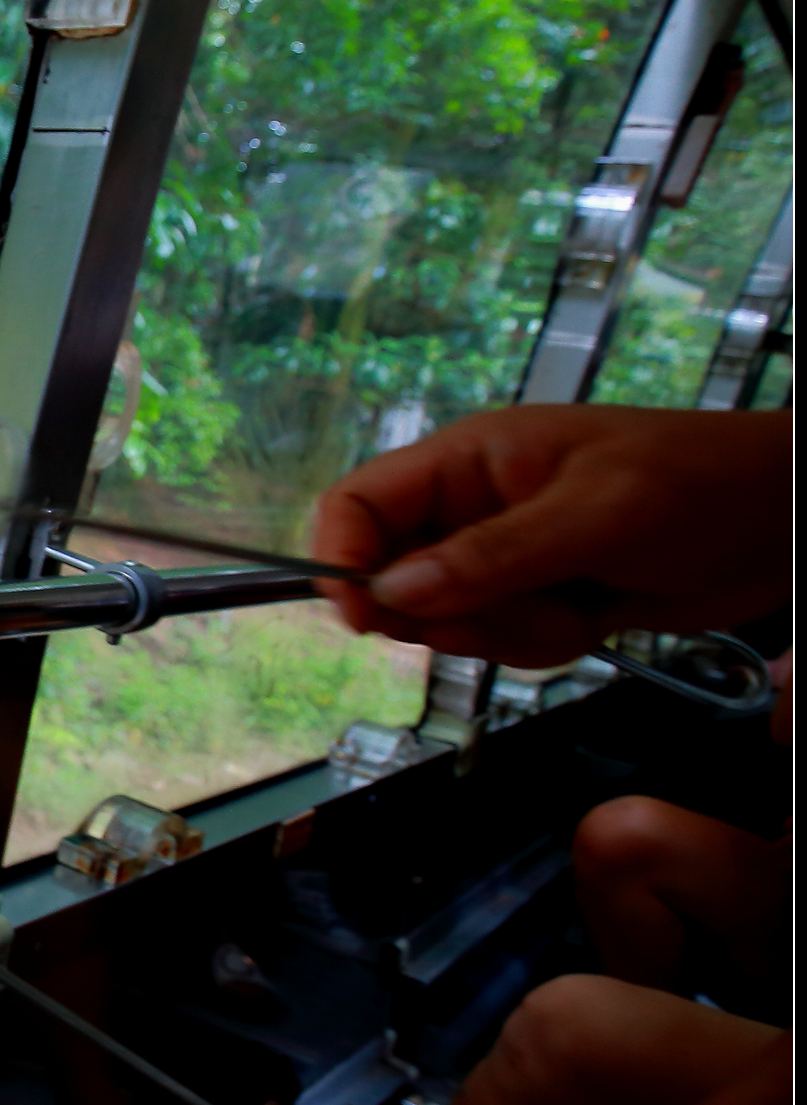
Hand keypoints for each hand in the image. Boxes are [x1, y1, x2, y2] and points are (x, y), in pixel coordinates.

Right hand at [310, 406, 790, 665]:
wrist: (783, 521)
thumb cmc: (698, 483)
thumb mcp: (595, 514)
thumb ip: (493, 555)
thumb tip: (392, 591)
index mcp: (469, 461)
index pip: (359, 503)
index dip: (342, 558)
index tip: (365, 616)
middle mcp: (473, 508)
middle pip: (394, 575)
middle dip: (449, 612)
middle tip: (519, 607)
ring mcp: (507, 557)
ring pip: (449, 620)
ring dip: (508, 632)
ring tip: (580, 602)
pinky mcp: (540, 597)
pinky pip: (501, 641)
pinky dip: (542, 644)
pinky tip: (596, 615)